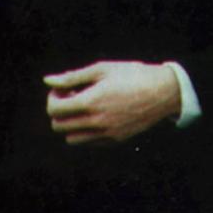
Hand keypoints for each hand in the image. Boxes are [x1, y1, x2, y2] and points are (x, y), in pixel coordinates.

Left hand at [44, 60, 180, 144]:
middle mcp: (96, 122)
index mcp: (91, 102)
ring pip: (71, 139)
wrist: (164, 91)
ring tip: (84, 108)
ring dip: (71, 124)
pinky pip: (89, 142)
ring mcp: (106, 133)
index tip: (63, 89)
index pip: (54, 110)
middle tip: (72, 97)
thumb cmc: (133, 75)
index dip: (53, 98)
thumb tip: (48, 81)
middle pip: (59, 126)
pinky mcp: (116, 140)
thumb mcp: (102, 69)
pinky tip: (97, 115)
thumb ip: (73, 77)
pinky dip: (86, 131)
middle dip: (59, 111)